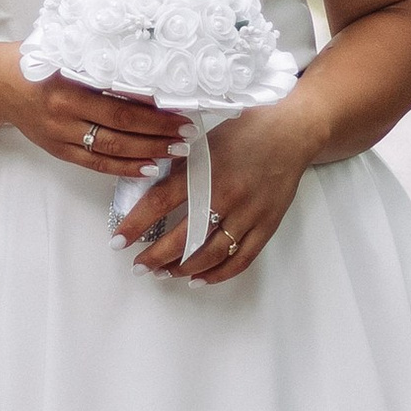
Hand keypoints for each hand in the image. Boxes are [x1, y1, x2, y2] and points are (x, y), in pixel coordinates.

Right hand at [2, 51, 181, 183]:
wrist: (0, 85)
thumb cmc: (39, 61)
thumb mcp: (68, 52)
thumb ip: (101, 62)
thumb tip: (149, 73)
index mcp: (69, 84)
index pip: (120, 102)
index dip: (152, 111)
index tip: (180, 111)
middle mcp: (64, 112)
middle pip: (121, 128)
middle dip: (158, 133)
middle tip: (187, 134)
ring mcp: (61, 134)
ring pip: (111, 150)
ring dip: (148, 152)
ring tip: (176, 151)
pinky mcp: (59, 150)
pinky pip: (96, 164)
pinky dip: (124, 168)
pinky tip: (148, 167)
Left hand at [114, 98, 314, 283]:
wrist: (292, 131)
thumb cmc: (247, 131)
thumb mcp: (206, 140)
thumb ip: (181, 166)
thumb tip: (150, 188)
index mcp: (206, 170)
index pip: (160, 202)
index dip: (135, 224)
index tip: (118, 240)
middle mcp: (227, 194)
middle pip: (184, 236)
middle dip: (156, 256)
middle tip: (138, 266)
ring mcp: (249, 213)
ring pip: (211, 253)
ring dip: (183, 268)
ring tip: (164, 273)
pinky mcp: (267, 225)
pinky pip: (241, 259)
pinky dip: (218, 274)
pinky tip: (199, 279)